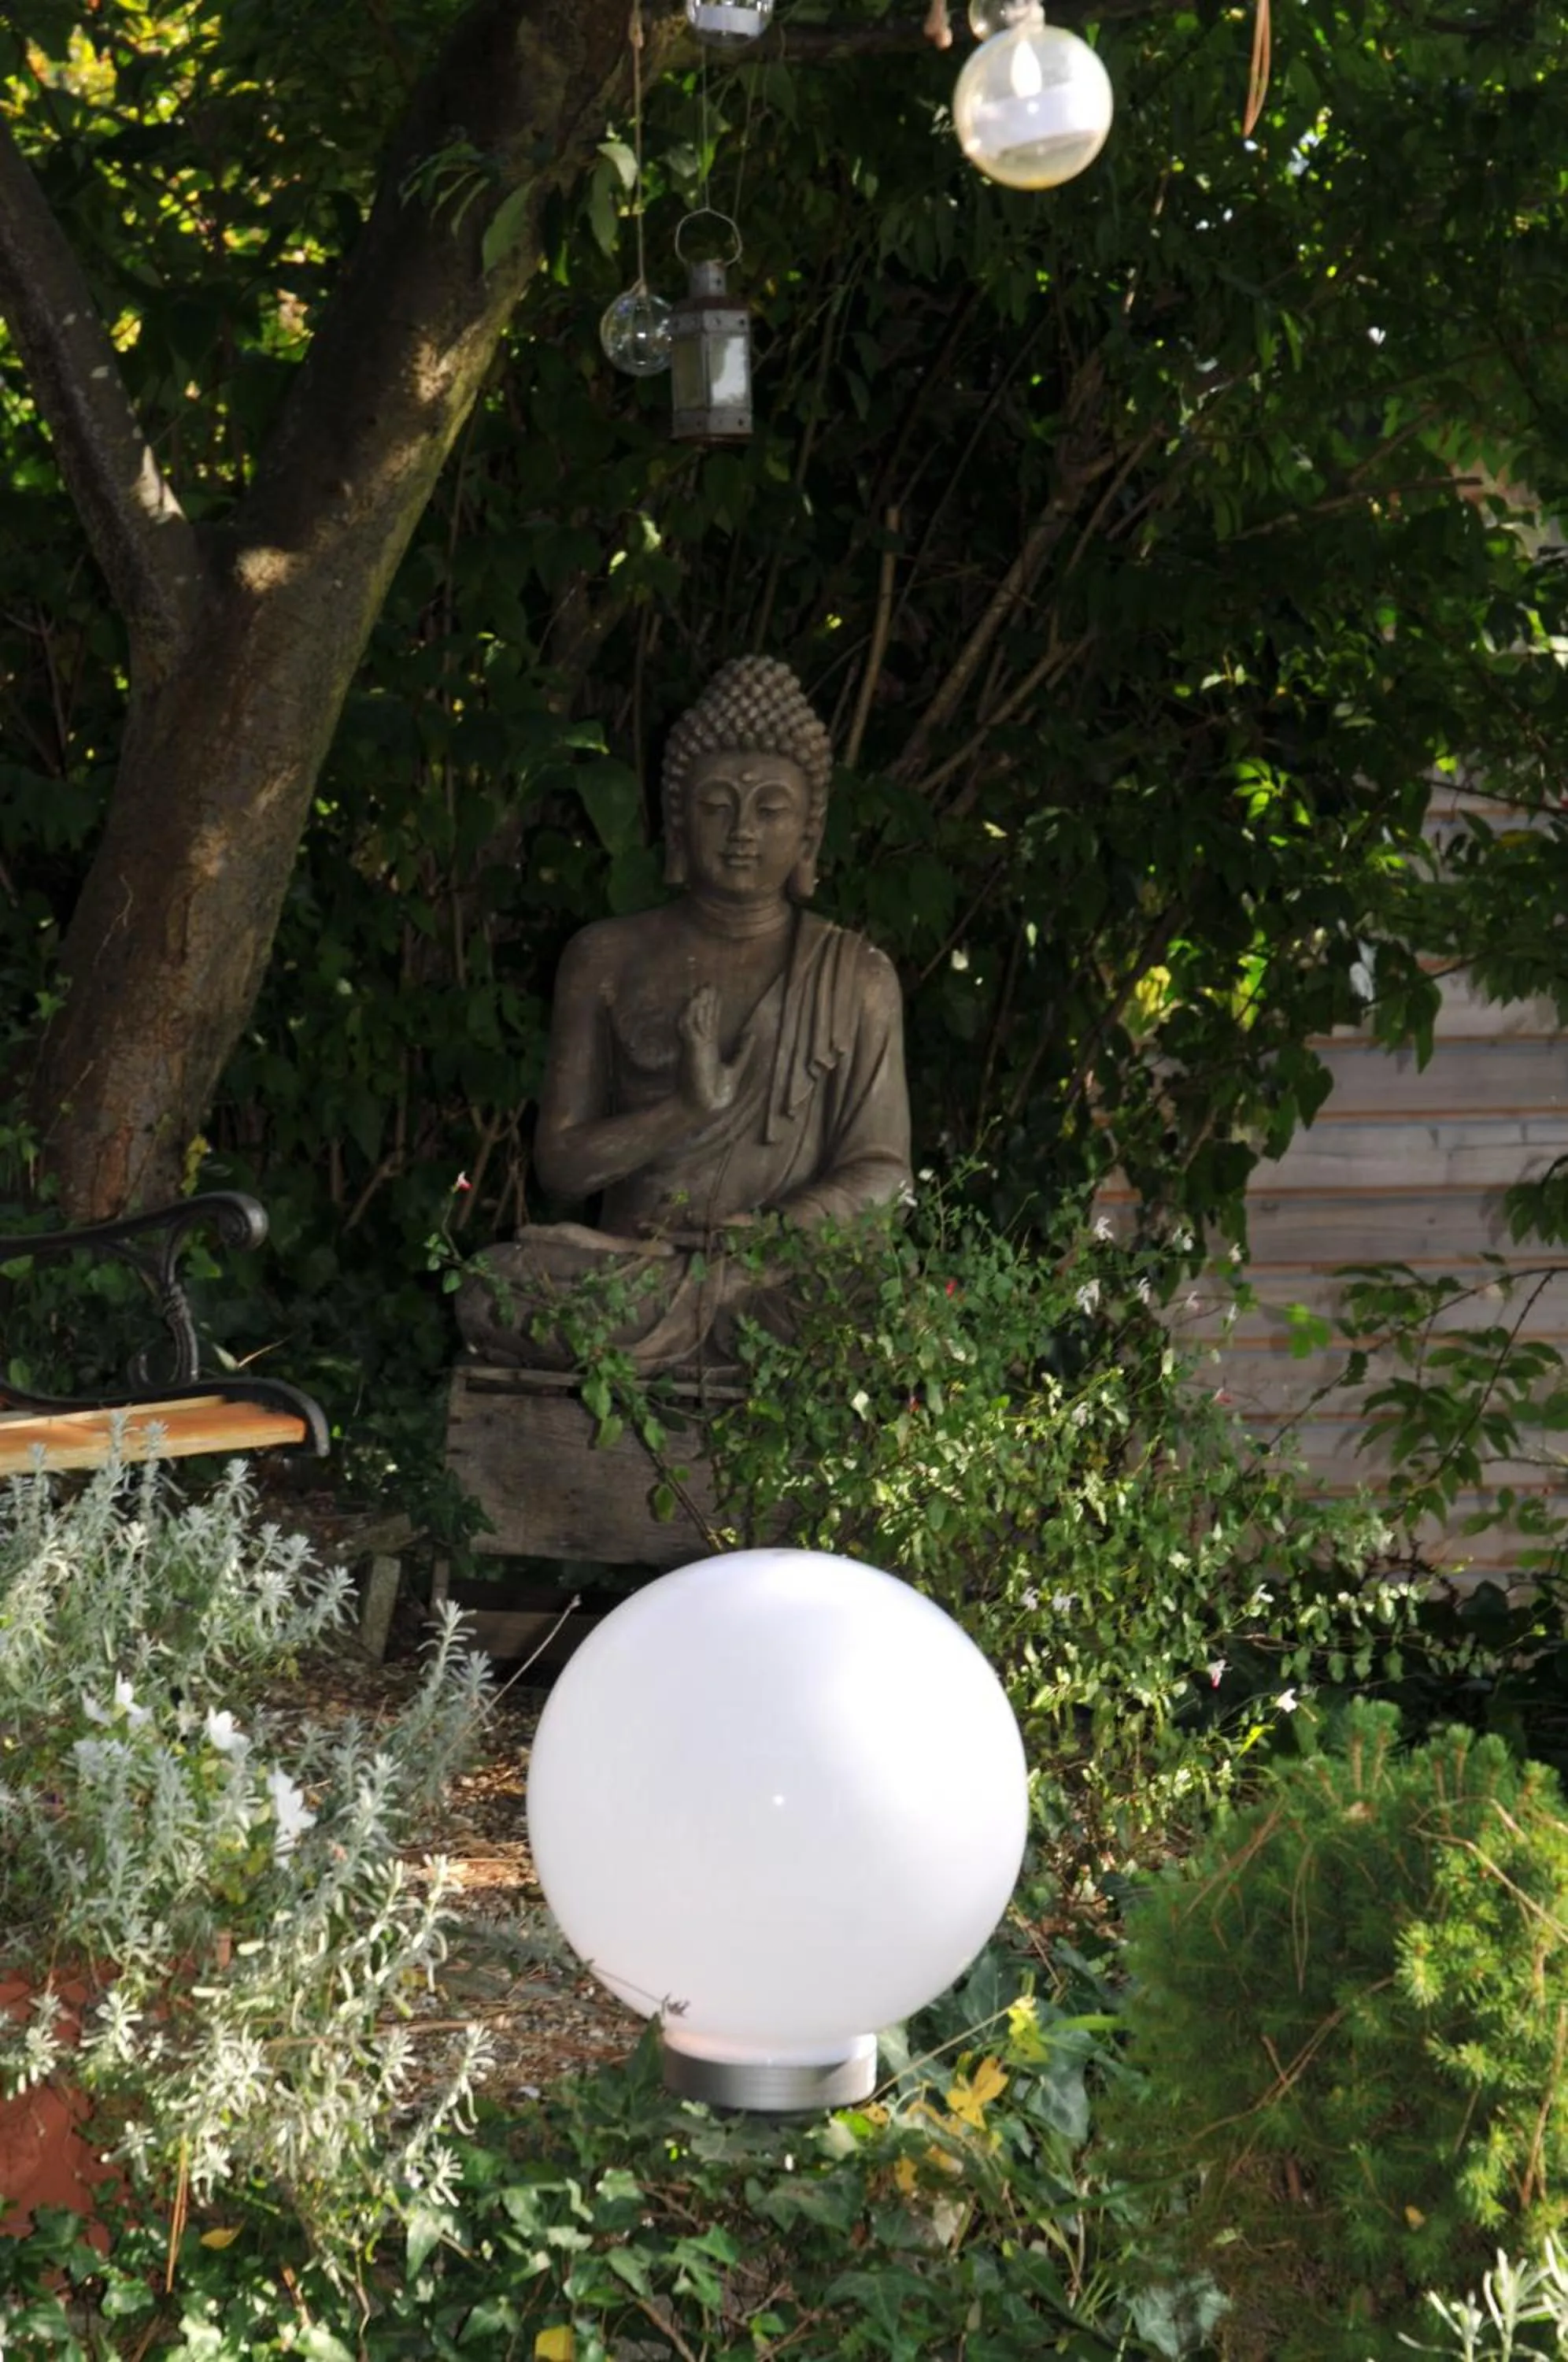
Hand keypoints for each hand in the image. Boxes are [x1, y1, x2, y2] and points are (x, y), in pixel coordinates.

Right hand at [677, 984, 738, 1114]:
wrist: (705, 1108)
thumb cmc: (716, 1093)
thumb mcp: (735, 1069)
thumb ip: (742, 1051)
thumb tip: (751, 1035)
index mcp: (709, 1048)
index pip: (711, 1022)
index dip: (713, 1007)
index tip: (715, 993)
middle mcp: (701, 1044)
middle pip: (703, 1017)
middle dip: (706, 1001)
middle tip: (708, 983)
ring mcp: (695, 1046)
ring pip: (696, 1019)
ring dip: (698, 1003)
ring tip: (702, 987)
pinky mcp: (692, 1050)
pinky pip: (689, 1029)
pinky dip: (689, 1015)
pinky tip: (692, 1002)